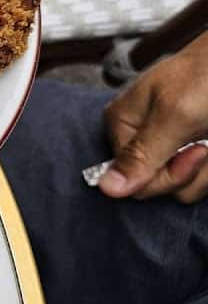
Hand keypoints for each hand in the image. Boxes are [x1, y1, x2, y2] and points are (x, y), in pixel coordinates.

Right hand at [100, 32, 207, 201]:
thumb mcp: (176, 116)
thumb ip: (142, 154)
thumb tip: (105, 187)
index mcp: (122, 124)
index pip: (130, 179)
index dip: (165, 175)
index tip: (194, 153)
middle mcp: (139, 138)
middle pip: (154, 185)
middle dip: (187, 171)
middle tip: (205, 144)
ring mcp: (165, 145)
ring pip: (181, 187)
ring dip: (205, 171)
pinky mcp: (188, 149)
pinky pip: (196, 179)